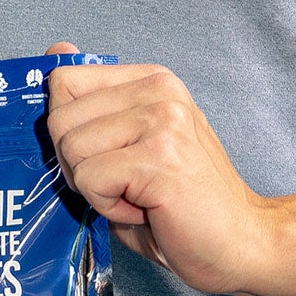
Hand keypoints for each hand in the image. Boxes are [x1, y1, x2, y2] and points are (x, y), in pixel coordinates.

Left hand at [43, 44, 280, 295]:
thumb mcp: (129, 145)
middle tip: (123, 185)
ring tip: (138, 196)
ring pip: (71, 149)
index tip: (102, 156)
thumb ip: (91, 103)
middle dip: (76, 164)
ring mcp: (162, 120)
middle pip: (60, 118)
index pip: (64, 81)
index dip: (66, 130)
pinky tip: (146, 209)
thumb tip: (55, 51)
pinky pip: (89, 180)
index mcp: (152, 80)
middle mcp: (159, 90)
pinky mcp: (159, 157)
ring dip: (94, 188)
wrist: (241, 244)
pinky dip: (108, 207)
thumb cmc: (181, 204)